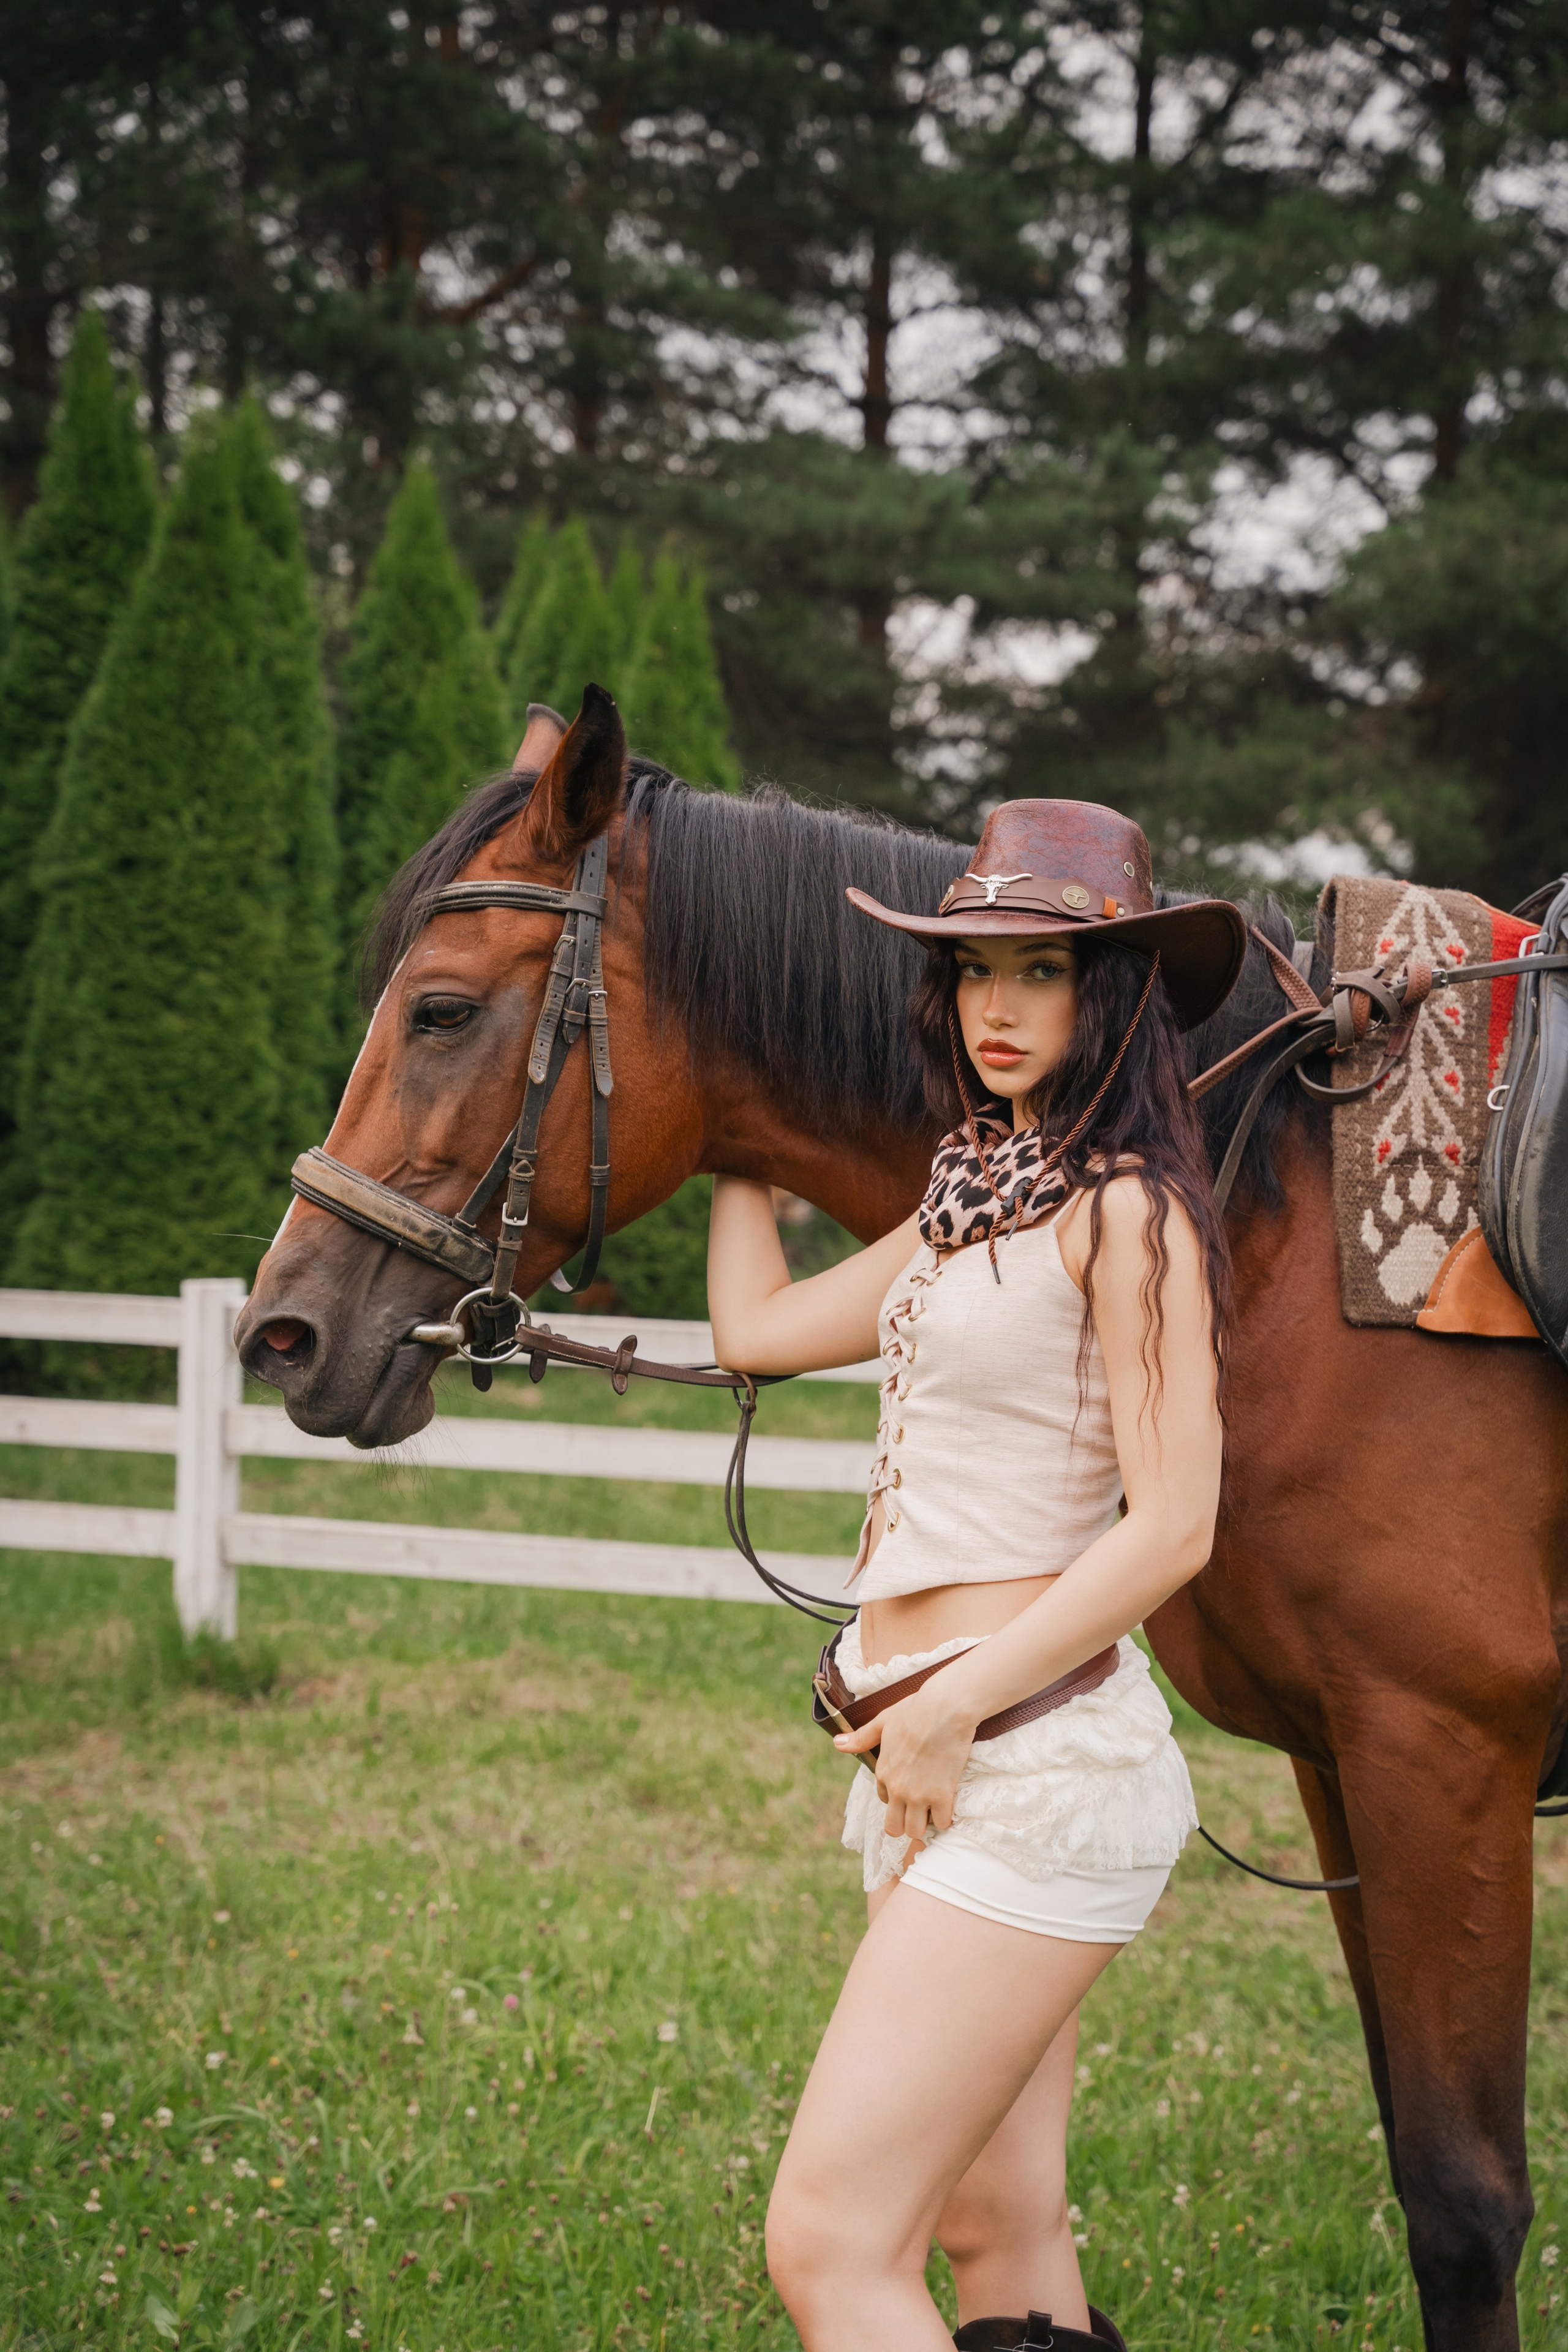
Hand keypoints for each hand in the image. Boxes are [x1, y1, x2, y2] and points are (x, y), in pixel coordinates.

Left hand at [834, 1678, 978, 1843]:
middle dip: (905, 1823)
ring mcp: (919, 1795)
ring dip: (925, 1823)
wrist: (944, 1708)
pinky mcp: (942, 1795)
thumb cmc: (915, 1710)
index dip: (897, 1797)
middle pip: (894, 1828)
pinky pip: (941, 1822)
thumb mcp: (883, 1721)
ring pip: (915, 1830)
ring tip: (935, 1808)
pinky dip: (946, 1817)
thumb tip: (837, 1743)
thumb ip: (862, 1737)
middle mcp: (897, 1788)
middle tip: (921, 1810)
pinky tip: (949, 1804)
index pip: (884, 1801)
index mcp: (883, 1772)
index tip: (911, 1787)